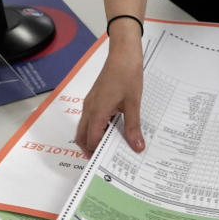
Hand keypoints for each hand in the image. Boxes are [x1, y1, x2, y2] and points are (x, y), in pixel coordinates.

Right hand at [75, 39, 145, 155]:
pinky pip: (91, 119)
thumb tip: (137, 146)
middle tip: (105, 161)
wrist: (123, 53)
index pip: (91, 140)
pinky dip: (97, 129)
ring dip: (94, 139)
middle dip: (90, 150)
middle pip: (82, 137)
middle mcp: (89, 109)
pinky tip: (113, 131)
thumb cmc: (127, 75)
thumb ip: (133, 127)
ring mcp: (90, 103)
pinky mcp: (94, 99)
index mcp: (96, 112)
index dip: (96, 154)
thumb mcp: (133, 104)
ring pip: (85, 128)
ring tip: (110, 148)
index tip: (106, 165)